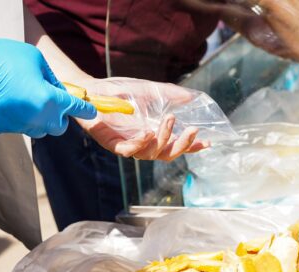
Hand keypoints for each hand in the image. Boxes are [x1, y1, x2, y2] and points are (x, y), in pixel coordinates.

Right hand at [0, 36, 95, 137]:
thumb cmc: (3, 58)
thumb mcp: (35, 59)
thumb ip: (52, 79)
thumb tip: (59, 92)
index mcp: (48, 100)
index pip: (76, 109)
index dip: (86, 110)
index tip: (91, 111)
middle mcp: (37, 118)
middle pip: (59, 127)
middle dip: (60, 117)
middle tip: (53, 102)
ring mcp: (19, 126)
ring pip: (40, 130)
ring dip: (41, 119)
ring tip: (29, 101)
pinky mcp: (4, 129)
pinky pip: (20, 126)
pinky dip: (21, 118)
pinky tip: (11, 102)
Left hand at [75, 78, 209, 160]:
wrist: (92, 89)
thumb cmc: (119, 92)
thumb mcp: (149, 91)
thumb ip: (170, 95)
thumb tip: (191, 96)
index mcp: (152, 135)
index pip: (174, 146)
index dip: (190, 147)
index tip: (207, 142)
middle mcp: (141, 144)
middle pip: (165, 155)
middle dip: (181, 145)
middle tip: (192, 130)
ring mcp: (127, 145)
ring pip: (150, 154)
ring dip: (163, 138)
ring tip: (169, 120)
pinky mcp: (111, 144)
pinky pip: (128, 151)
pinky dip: (140, 144)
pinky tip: (148, 133)